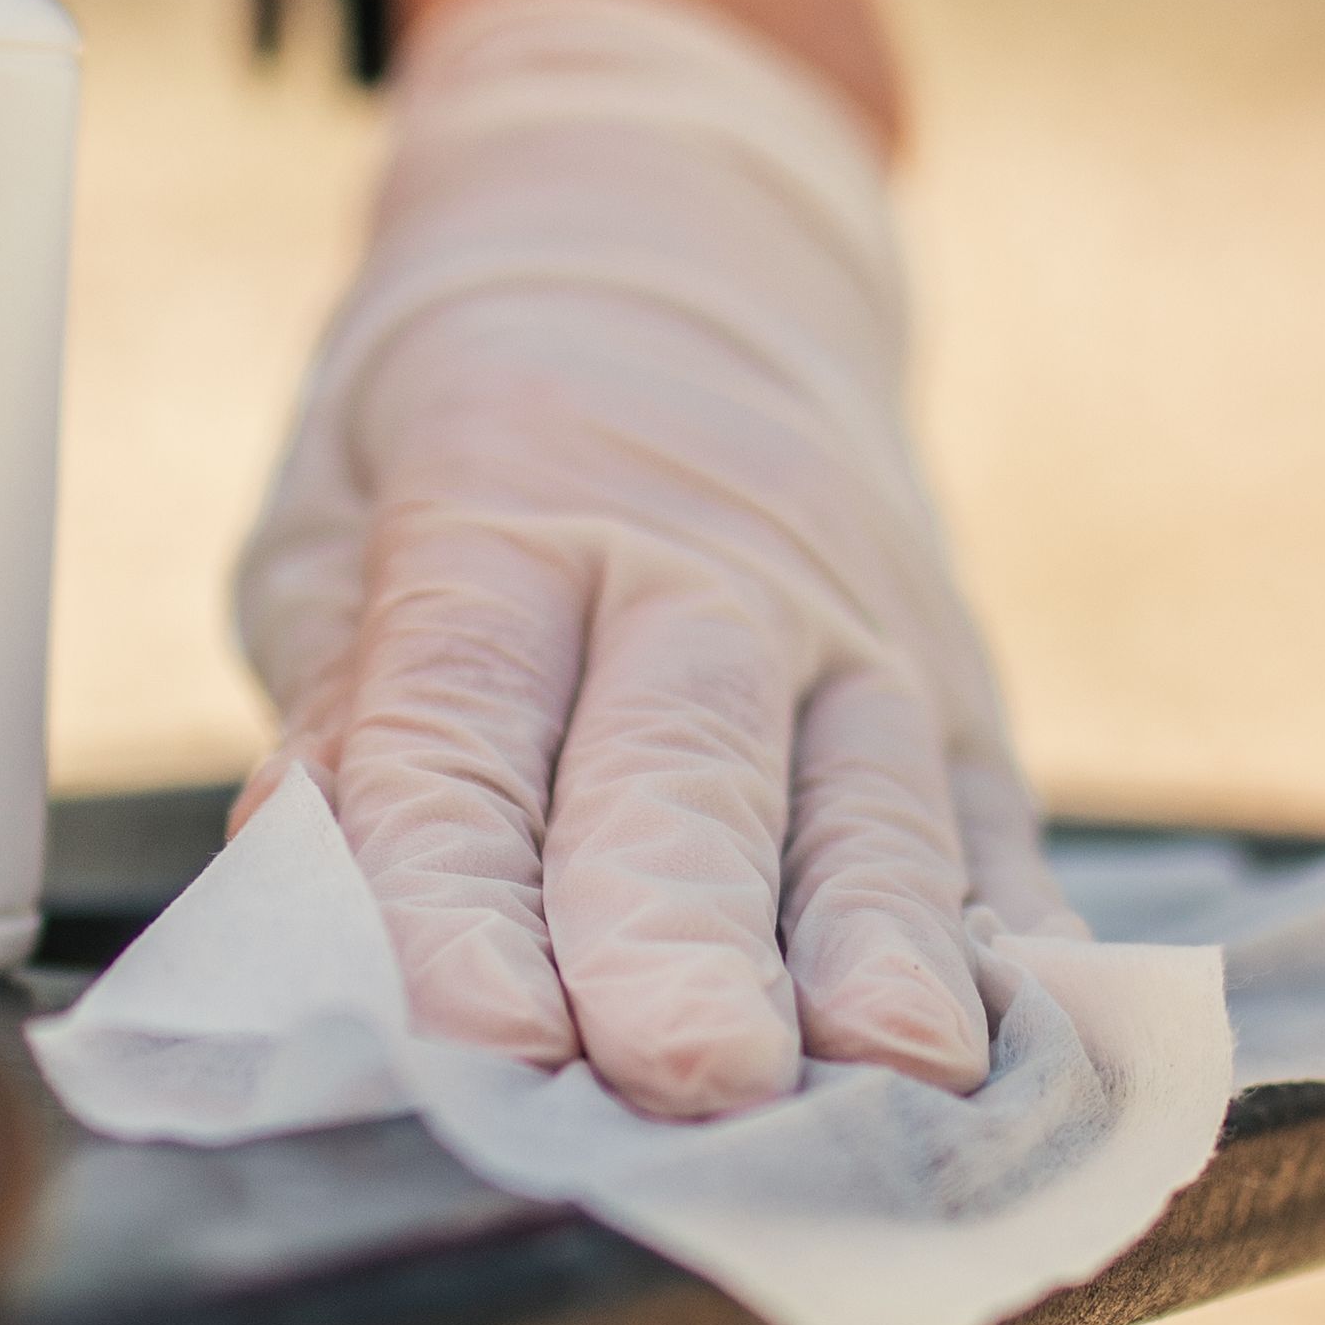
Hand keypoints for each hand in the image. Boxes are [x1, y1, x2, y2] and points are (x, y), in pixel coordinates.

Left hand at [235, 0, 1057, 1116]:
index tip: (471, 1033)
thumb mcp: (337, 514)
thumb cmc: (467, 433)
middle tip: (690, 1074)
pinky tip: (1027, 1046)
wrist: (677, 243)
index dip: (463, 892)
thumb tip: (297, 880)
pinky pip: (997, 829)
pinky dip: (1020, 948)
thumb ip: (337, 706)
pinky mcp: (964, 696)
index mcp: (505, 518)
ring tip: (889, 1080)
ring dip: (879, 957)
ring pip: (870, 808)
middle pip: (687, 776)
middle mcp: (702, 577)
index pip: (467, 729)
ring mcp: (857, 637)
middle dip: (688, 938)